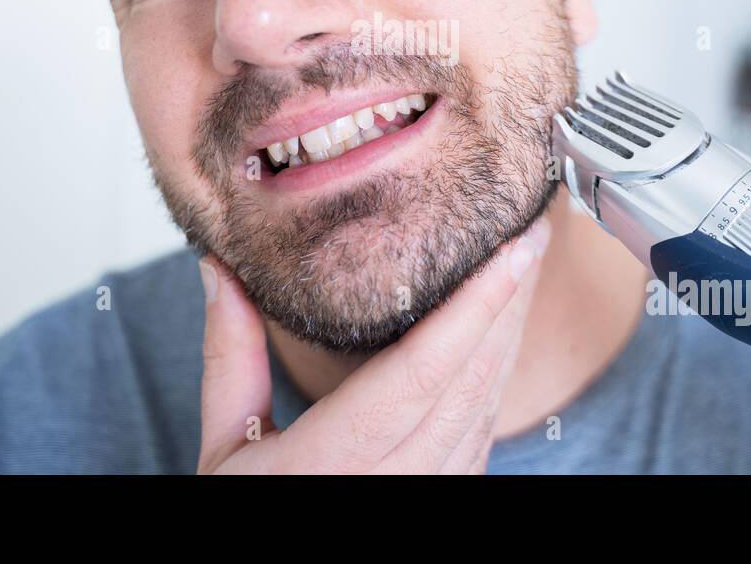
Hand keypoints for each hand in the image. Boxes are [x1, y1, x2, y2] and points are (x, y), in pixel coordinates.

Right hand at [195, 218, 549, 473]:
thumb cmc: (242, 514)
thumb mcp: (223, 446)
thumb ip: (230, 355)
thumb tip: (219, 266)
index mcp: (331, 465)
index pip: (419, 374)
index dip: (472, 308)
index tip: (510, 251)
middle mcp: (393, 485)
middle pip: (470, 384)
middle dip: (507, 304)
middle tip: (531, 236)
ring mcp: (426, 497)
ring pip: (486, 409)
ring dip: (509, 335)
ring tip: (523, 269)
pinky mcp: (442, 497)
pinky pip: (481, 434)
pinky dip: (495, 377)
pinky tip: (501, 333)